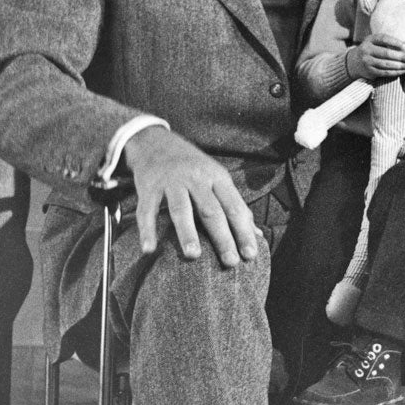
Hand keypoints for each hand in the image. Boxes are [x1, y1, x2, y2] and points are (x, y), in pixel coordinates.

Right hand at [123, 126, 260, 266]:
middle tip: (230, 262)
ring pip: (181, 209)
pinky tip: (149, 249)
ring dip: (187, 232)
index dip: (244, 231)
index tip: (251, 254)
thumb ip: (234, 205)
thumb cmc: (193, 166)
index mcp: (218, 177)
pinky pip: (147, 210)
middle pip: (211, 210)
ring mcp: (172, 182)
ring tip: (193, 255)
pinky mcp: (149, 187)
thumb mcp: (217, 178)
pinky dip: (147, 230)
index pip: (235, 207)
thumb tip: (257, 234)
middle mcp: (196, 178)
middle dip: (222, 237)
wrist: (157, 143)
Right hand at [347, 33, 404, 80]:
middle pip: (386, 53)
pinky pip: (384, 72)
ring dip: (399, 66)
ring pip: (386, 64)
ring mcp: (367, 61)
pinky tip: (403, 71)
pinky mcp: (369, 71)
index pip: (383, 39)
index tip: (404, 46)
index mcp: (370, 40)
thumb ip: (389, 43)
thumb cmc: (372, 50)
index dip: (394, 42)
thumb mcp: (376, 42)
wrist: (355, 61)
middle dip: (400, 56)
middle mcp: (367, 50)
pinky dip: (395, 72)